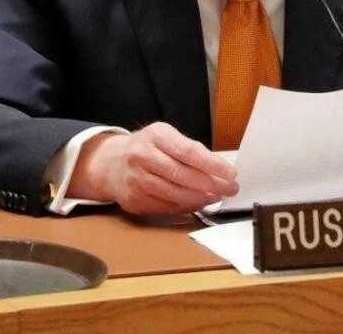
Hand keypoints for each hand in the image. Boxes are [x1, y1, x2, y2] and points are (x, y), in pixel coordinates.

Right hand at [67, 123, 238, 214]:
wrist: (112, 163)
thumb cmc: (148, 148)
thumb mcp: (166, 137)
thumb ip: (190, 149)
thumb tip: (220, 168)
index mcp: (154, 136)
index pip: (188, 152)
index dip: (212, 165)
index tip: (231, 173)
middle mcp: (141, 157)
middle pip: (183, 176)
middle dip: (212, 184)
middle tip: (230, 188)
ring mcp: (136, 180)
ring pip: (176, 194)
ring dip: (201, 198)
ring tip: (216, 196)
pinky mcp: (134, 200)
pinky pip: (167, 207)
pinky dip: (186, 206)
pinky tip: (198, 202)